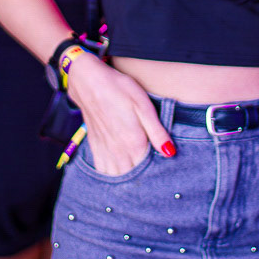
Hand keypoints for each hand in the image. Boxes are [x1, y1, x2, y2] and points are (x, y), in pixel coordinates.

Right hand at [66, 54, 175, 175]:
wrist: (88, 80)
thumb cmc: (119, 89)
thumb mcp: (144, 106)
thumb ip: (157, 132)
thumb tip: (170, 153)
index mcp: (133, 143)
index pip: (147, 170)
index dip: (156, 171)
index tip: (162, 167)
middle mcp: (117, 151)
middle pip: (132, 176)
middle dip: (141, 177)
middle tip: (151, 170)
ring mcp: (104, 150)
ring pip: (116, 175)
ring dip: (125, 176)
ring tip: (135, 170)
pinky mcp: (94, 145)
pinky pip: (102, 169)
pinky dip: (110, 173)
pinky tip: (118, 166)